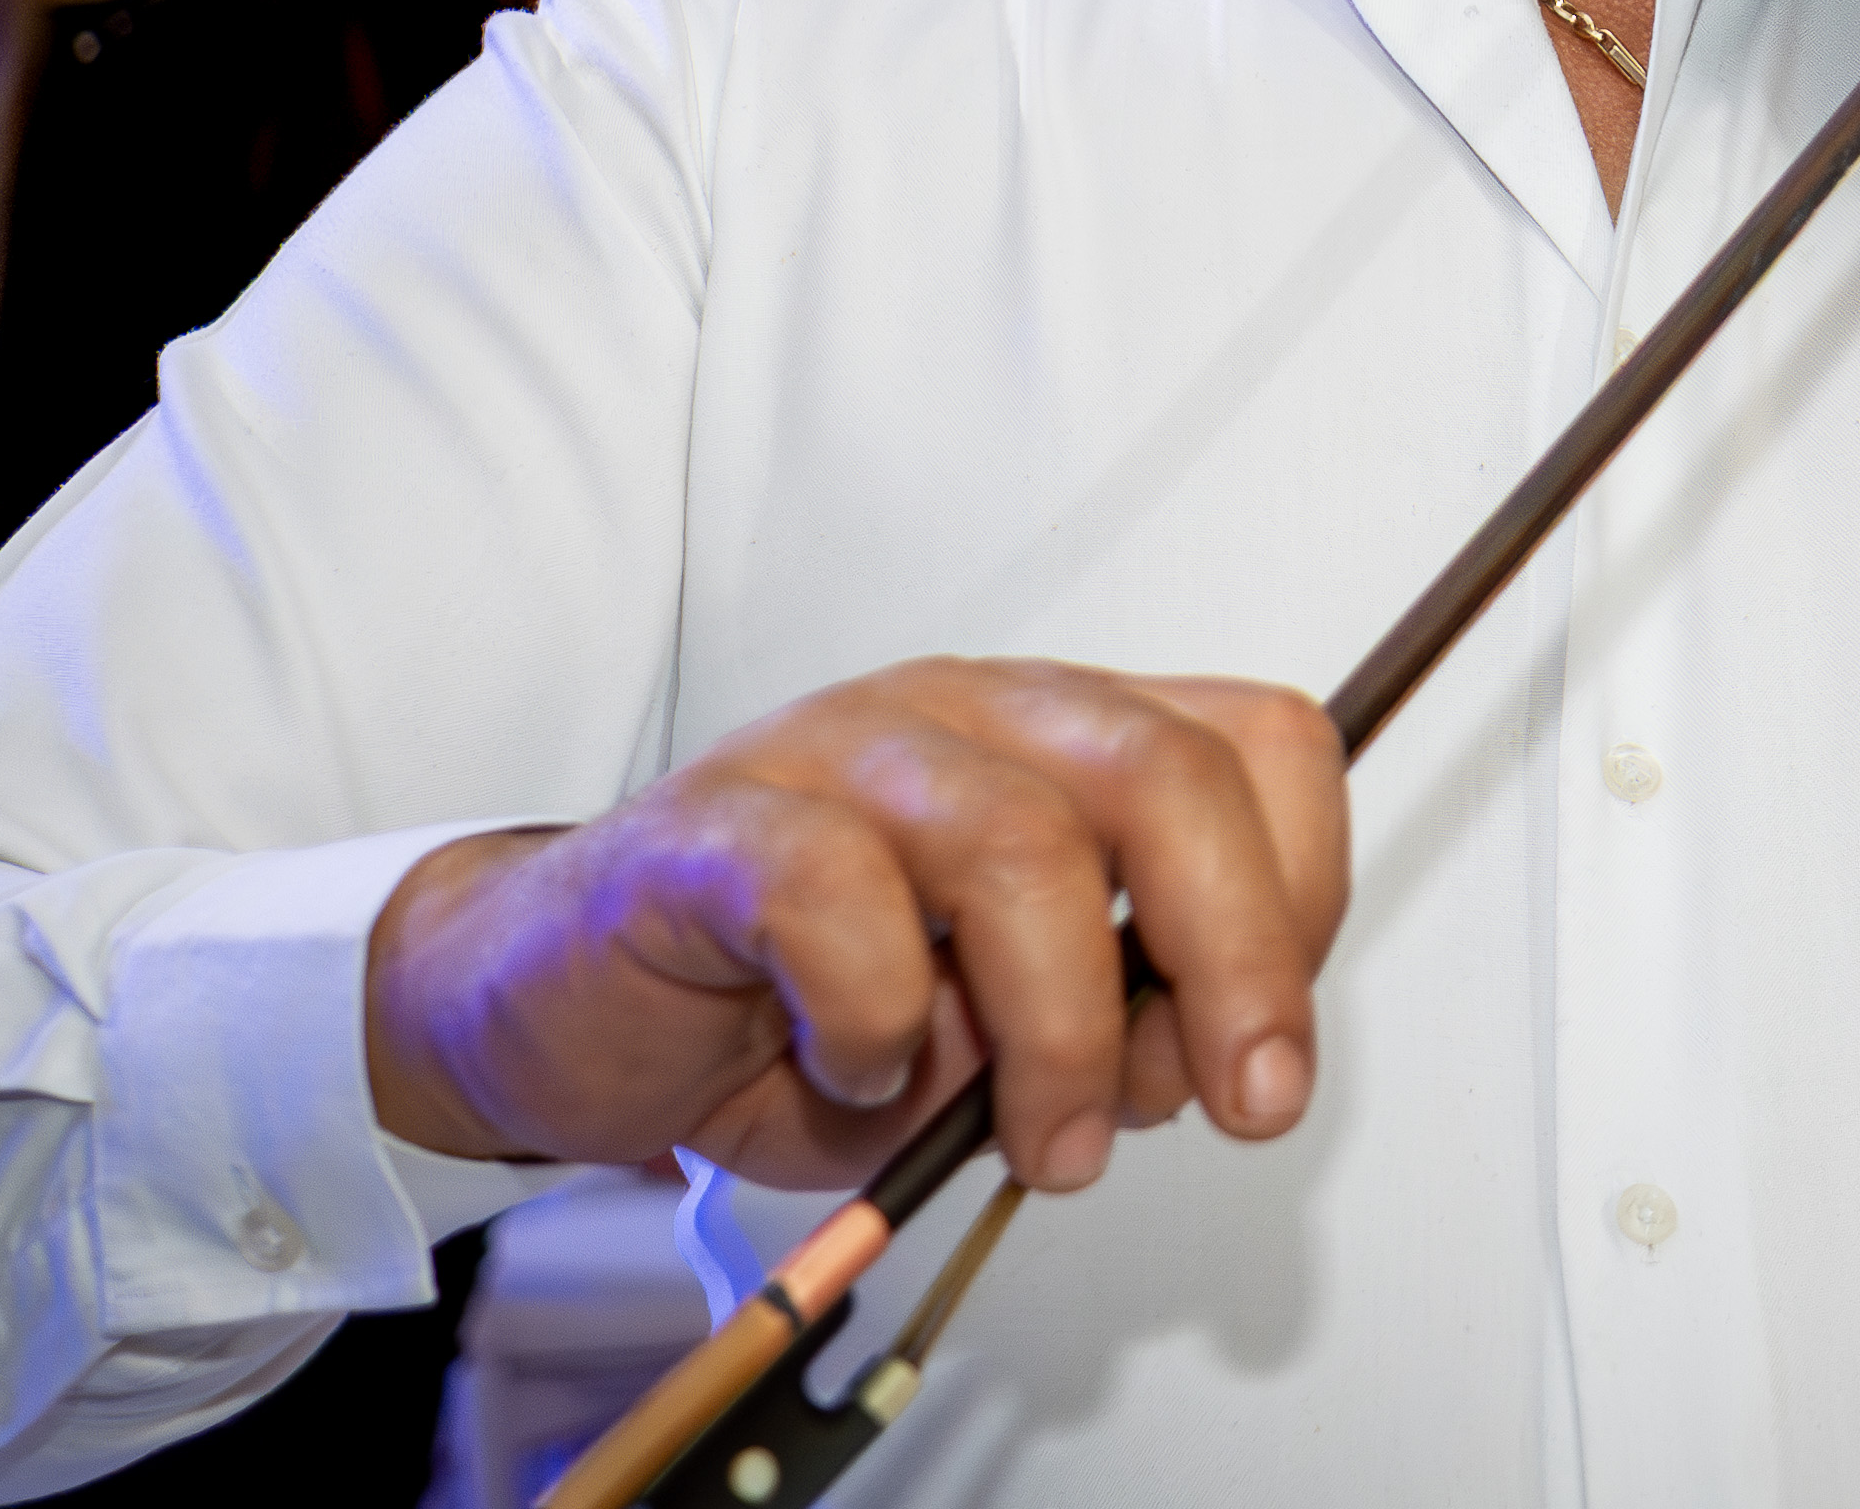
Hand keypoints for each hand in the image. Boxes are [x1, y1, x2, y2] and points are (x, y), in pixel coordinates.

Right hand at [366, 658, 1346, 1196]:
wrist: (560, 1010)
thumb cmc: (794, 1013)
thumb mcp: (1000, 1041)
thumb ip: (1112, 1029)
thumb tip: (1197, 1062)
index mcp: (1063, 736)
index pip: (1261, 748)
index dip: (1300, 899)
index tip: (1266, 1050)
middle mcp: (968, 712)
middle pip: (1167, 775)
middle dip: (1237, 960)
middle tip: (1233, 1107)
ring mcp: (837, 750)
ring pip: (1022, 845)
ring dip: (1065, 1033)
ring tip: (1041, 1147)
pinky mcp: (712, 827)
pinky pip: (836, 900)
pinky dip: (875, 1020)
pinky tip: (852, 1073)